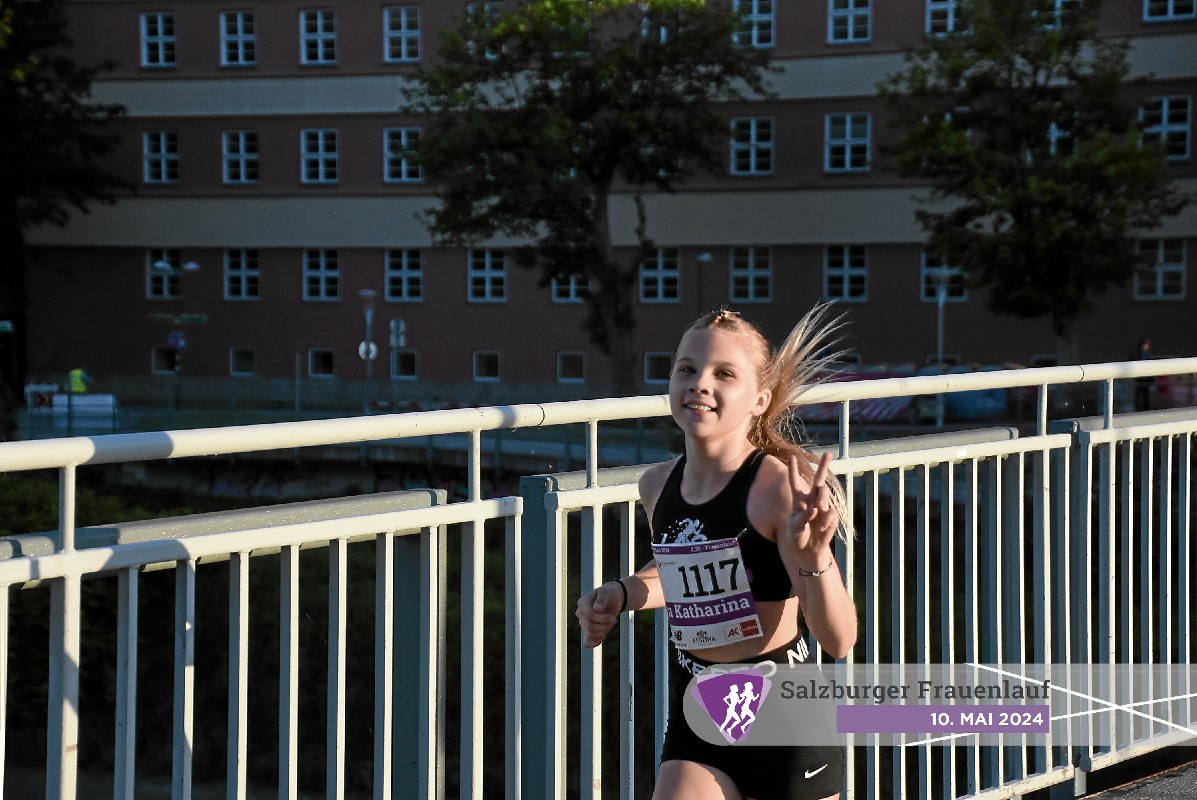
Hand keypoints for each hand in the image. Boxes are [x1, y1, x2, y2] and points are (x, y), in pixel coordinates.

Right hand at [575, 581, 622, 648]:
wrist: (612, 600)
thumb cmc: (609, 594)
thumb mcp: (607, 594)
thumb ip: (602, 600)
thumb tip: (596, 609)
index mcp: (582, 603)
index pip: (589, 616)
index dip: (602, 619)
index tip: (613, 618)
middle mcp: (580, 613)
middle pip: (589, 626)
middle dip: (604, 626)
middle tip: (613, 620)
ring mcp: (583, 623)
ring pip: (590, 634)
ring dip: (603, 631)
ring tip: (609, 624)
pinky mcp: (587, 631)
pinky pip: (587, 642)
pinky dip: (595, 642)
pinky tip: (603, 637)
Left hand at [787, 451, 838, 567]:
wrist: (808, 552)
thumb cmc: (797, 538)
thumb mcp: (794, 528)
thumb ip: (803, 517)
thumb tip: (815, 509)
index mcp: (798, 500)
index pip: (795, 483)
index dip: (793, 470)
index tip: (791, 457)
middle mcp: (811, 500)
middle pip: (818, 480)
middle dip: (824, 465)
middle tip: (828, 453)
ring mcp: (822, 507)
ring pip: (825, 493)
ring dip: (822, 499)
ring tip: (819, 508)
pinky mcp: (831, 516)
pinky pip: (830, 513)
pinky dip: (826, 520)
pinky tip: (822, 528)